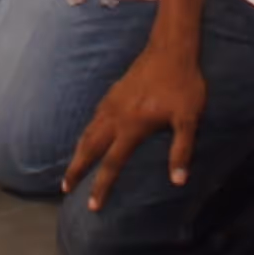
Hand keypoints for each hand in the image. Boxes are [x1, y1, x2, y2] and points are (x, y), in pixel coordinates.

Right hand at [62, 38, 208, 207]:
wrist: (171, 49)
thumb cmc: (183, 85)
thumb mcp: (188, 119)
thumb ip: (182, 150)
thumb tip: (178, 181)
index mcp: (132, 127)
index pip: (111, 164)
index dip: (101, 186)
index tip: (91, 205)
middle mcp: (116, 116)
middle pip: (89, 148)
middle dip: (76, 169)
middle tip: (65, 187)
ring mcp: (112, 102)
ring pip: (88, 131)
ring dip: (78, 151)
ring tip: (71, 167)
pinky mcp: (114, 92)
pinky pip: (94, 117)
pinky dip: (86, 131)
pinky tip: (88, 134)